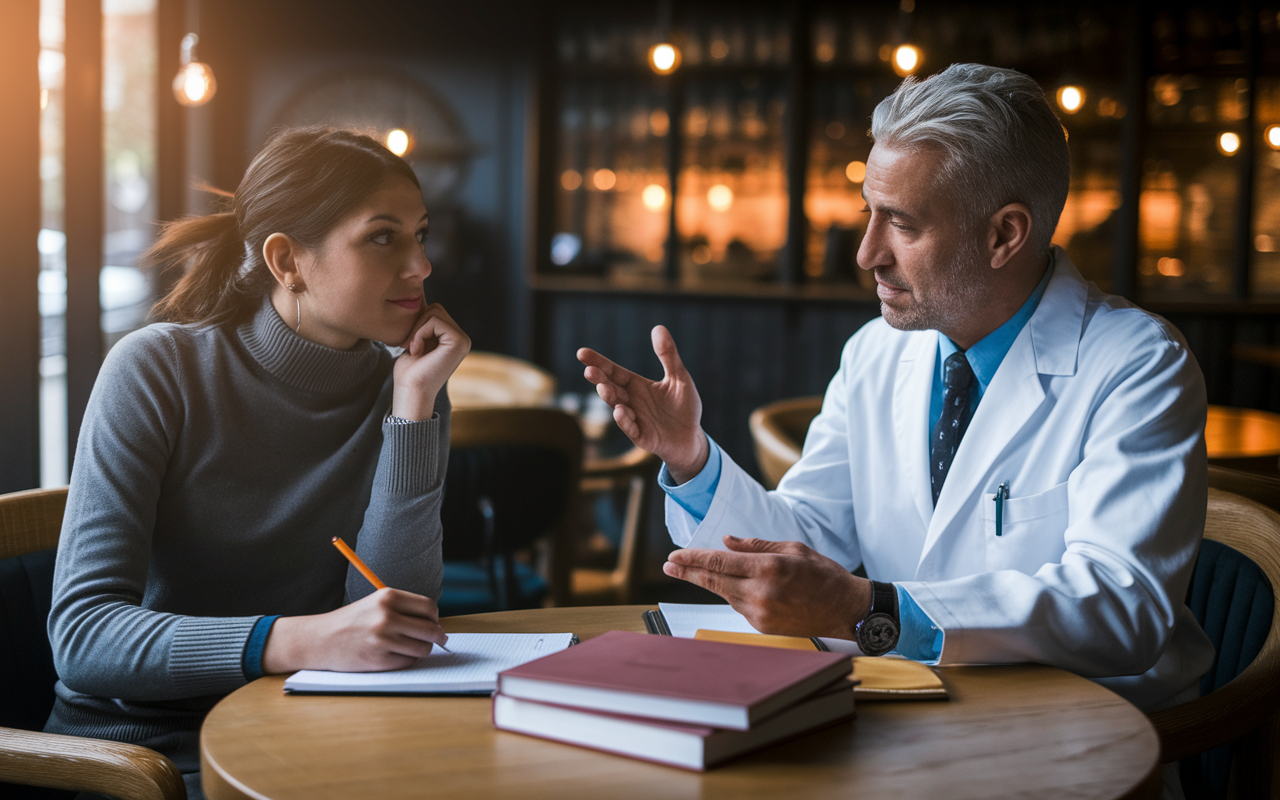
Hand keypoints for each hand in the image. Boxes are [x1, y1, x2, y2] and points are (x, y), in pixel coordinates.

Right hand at [261, 588, 447, 673]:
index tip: (433, 623)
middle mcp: (387, 616)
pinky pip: (408, 662)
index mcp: (388, 597)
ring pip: (423, 648)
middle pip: (431, 629)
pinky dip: (406, 660)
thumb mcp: (376, 604)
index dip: (434, 618)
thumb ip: (403, 609)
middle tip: (437, 640)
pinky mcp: (379, 660)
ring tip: (410, 647)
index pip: (429, 607)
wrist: (320, 639)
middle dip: (436, 637)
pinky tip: (394, 655)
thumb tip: (435, 624)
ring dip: (421, 650)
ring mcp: (383, 639)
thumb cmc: (351, 621)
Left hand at [393, 303, 470, 419]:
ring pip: (435, 311)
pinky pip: (434, 320)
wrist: (411, 392)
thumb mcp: (416, 342)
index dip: (417, 324)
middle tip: (410, 346)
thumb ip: (423, 325)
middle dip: (417, 324)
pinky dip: (419, 333)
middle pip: (436, 308)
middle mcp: (463, 339)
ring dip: (417, 329)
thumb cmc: (410, 372)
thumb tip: (419, 302)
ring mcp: (463, 340)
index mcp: (454, 339)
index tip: (410, 346)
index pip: (434, 312)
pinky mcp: (459, 341)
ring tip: (414, 349)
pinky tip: (417, 351)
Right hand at [577, 325, 707, 481]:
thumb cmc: (684, 407)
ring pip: (617, 406)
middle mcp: (631, 401)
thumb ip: (668, 355)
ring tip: (603, 388)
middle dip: (599, 380)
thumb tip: (658, 327)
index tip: (581, 353)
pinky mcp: (642, 437)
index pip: (614, 372)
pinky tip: (619, 410)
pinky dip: (624, 420)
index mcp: (637, 386)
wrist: (692, 437)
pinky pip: (631, 428)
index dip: (599, 362)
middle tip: (588, 370)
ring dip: (609, 398)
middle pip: (611, 388)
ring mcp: (634, 419)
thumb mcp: (679, 377)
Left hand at [663, 536, 870, 639]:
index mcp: (768, 568)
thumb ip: (755, 545)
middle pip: (713, 581)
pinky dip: (733, 594)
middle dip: (688, 571)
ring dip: (710, 582)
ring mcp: (760, 612)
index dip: (692, 558)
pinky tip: (735, 586)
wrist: (845, 610)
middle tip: (669, 564)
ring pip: (724, 594)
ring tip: (693, 570)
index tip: (674, 556)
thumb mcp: (793, 548)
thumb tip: (726, 541)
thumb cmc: (823, 575)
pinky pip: (739, 606)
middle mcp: (760, 592)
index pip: (719, 561)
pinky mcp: (762, 626)